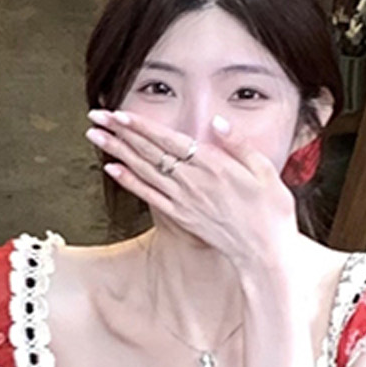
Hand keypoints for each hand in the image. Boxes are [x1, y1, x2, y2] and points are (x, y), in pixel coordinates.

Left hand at [86, 109, 297, 269]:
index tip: (120, 113)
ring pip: (143, 171)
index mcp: (213, 165)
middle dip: (120, 132)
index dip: (142, 126)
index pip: (169, 140)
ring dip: (117, 152)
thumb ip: (238, 144)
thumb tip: (215, 122)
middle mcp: (193, 182)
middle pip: (149, 152)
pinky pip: (149, 197)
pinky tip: (112, 169)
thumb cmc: (270, 210)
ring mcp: (184, 201)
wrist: (264, 252)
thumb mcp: (265, 170)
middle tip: (96, 116)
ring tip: (95, 136)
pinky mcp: (181, 217)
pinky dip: (130, 182)